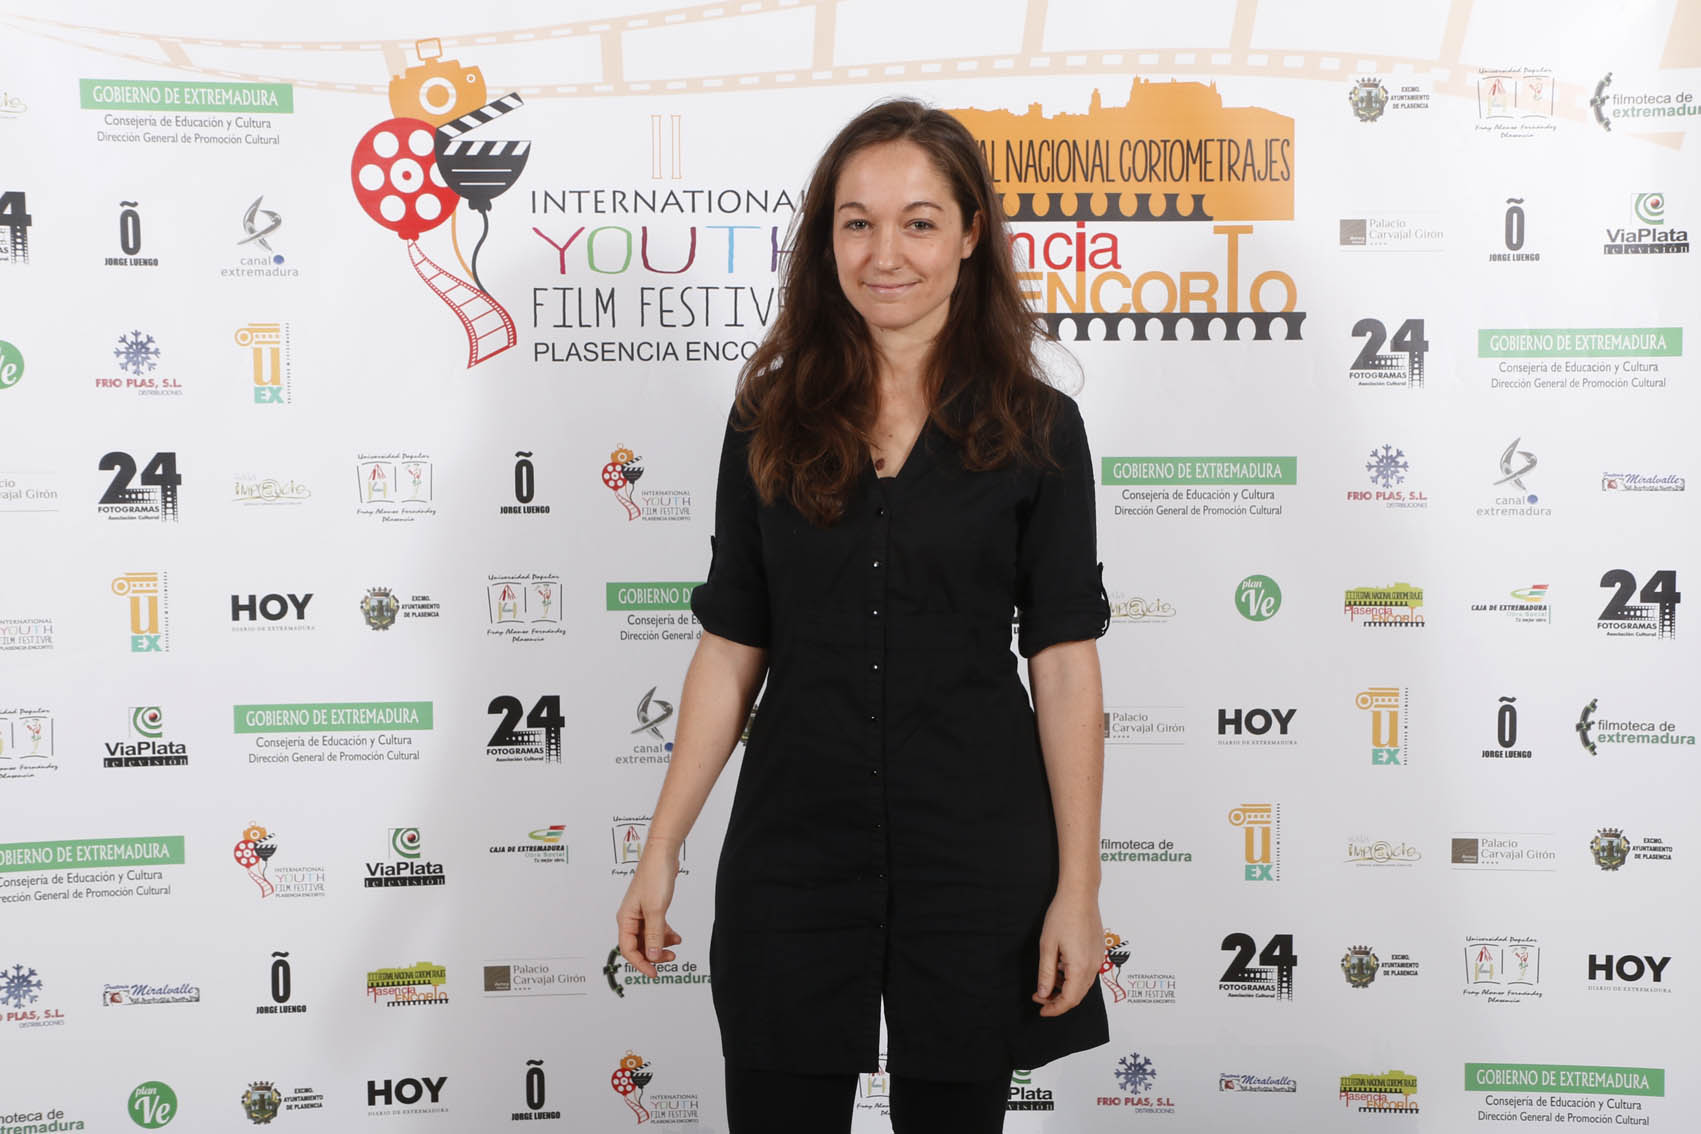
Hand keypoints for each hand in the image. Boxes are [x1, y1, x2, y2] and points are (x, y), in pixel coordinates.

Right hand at [616, 842, 683, 978]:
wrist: (662, 854)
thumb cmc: (655, 877)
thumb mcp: (656, 910)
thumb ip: (655, 935)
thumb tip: (653, 957)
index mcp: (625, 919)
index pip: (628, 950)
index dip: (641, 964)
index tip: (654, 973)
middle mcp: (630, 917)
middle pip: (638, 946)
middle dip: (653, 955)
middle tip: (670, 959)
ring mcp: (641, 913)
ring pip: (648, 938)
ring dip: (661, 945)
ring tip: (676, 947)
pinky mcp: (651, 908)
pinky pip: (656, 928)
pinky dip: (665, 934)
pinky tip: (676, 937)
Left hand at [1032, 887, 1102, 1016]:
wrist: (1080, 894)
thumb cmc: (1062, 916)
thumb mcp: (1047, 946)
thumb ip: (1046, 973)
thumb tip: (1044, 994)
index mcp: (1080, 967)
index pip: (1069, 1000)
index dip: (1054, 1009)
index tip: (1041, 1011)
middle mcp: (1093, 966)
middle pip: (1077, 996)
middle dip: (1058, 1000)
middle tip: (1039, 997)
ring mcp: (1098, 958)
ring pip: (1083, 985)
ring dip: (1066, 989)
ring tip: (1047, 983)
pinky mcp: (1098, 951)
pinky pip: (1087, 972)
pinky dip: (1073, 977)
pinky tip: (1061, 969)